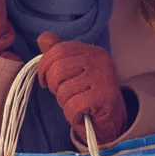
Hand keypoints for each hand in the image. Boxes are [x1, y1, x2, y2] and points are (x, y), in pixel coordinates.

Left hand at [37, 31, 127, 145]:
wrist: (111, 117)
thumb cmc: (87, 91)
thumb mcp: (73, 69)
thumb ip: (59, 53)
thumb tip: (43, 38)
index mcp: (93, 51)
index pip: (59, 49)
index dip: (44, 65)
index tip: (44, 79)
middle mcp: (100, 61)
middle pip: (58, 69)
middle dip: (52, 84)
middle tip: (60, 93)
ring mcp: (104, 79)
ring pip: (64, 89)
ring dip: (63, 101)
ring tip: (74, 102)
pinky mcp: (104, 98)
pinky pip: (73, 105)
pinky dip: (71, 114)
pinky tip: (80, 114)